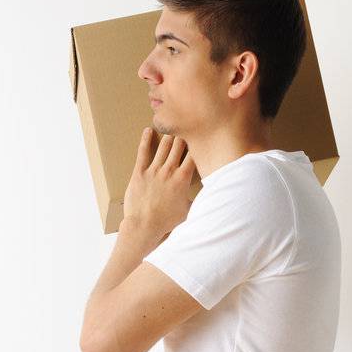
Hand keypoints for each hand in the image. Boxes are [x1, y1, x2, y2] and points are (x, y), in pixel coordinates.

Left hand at [122, 128, 196, 243]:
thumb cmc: (166, 222)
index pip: (194, 155)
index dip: (198, 144)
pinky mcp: (139, 172)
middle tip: (186, 125)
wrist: (144, 226)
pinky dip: (145, 139)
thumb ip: (198, 201)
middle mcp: (169, 170)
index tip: (200, 136)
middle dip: (184, 134)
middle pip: (179, 145)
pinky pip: (142, 152)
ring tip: (171, 125)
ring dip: (169, 134)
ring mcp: (153, 170)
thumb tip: (211, 199)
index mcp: (183, 178)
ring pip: (164, 145)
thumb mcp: (188, 211)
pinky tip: (148, 130)